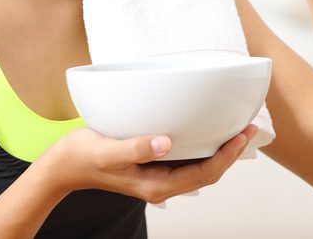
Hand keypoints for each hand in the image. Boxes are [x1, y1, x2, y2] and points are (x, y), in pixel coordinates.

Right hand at [48, 124, 257, 204]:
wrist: (63, 166)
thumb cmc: (82, 156)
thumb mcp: (107, 149)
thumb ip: (136, 147)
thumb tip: (166, 142)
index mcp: (155, 185)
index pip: (203, 173)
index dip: (226, 155)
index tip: (241, 134)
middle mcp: (161, 185)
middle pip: (207, 173)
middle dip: (231, 153)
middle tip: (249, 127)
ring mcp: (157, 178)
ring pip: (199, 169)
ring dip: (220, 151)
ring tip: (236, 130)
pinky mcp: (152, 167)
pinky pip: (187, 162)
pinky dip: (203, 149)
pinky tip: (207, 133)